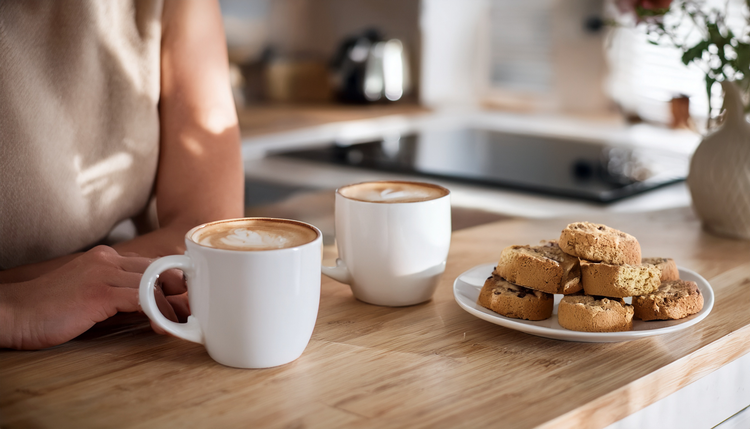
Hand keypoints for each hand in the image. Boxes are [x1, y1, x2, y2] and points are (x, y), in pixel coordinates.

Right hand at [0, 246, 186, 349]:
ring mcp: (103, 273)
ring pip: (154, 283)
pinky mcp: (99, 292)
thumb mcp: (91, 296)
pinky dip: (156, 313)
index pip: (152, 263)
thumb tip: (153, 308)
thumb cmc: (50, 311)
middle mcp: (108, 260)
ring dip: (170, 306)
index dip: (172, 281)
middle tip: (188, 312)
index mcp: (106, 258)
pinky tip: (160, 326)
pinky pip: (141, 298)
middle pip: (159, 269)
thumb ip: (120, 296)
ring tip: (178, 323)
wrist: (14, 314)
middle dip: (178, 291)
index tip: (183, 300)